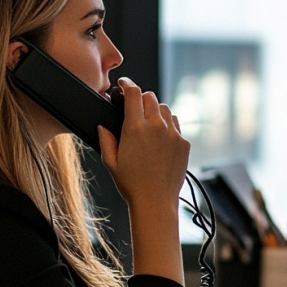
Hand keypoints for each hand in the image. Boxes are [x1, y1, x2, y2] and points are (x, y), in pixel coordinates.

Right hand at [98, 78, 188, 282]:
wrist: (155, 202)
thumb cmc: (131, 184)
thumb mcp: (111, 162)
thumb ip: (105, 139)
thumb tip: (102, 126)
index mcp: (135, 128)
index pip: (133, 93)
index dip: (127, 84)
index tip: (123, 84)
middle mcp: (156, 127)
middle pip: (150, 97)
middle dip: (140, 99)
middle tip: (134, 107)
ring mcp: (173, 134)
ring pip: (165, 109)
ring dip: (155, 111)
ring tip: (148, 123)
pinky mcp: (184, 143)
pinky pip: (176, 124)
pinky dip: (167, 125)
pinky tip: (160, 137)